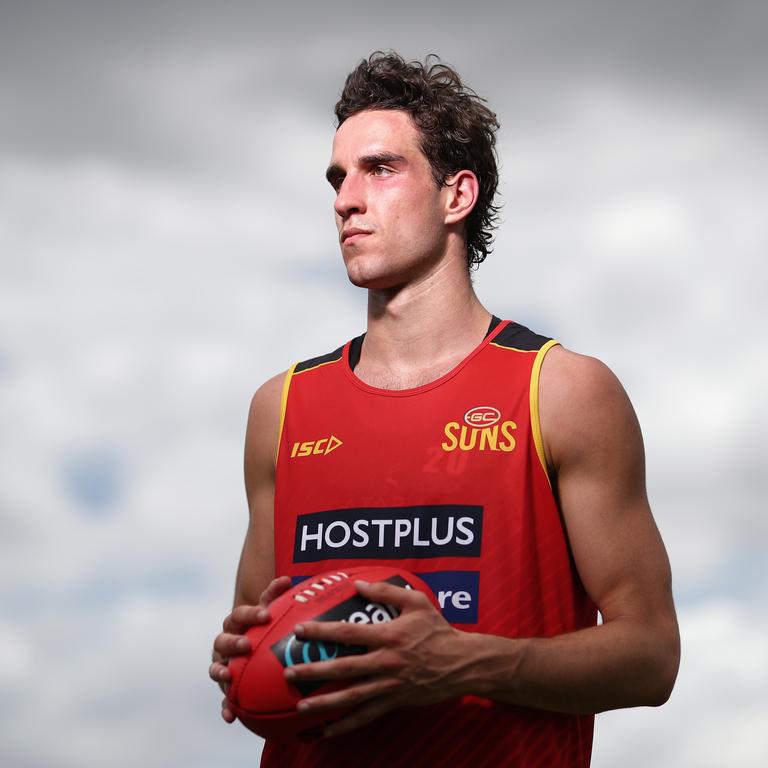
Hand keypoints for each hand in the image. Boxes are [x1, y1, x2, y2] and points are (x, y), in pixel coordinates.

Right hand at [209, 575, 292, 722]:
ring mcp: (223, 664)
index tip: (265, 614)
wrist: (252, 648)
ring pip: (215, 667)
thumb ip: (275, 596)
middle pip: (222, 640)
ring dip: (220, 671)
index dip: (251, 614)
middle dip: (233, 642)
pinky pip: (223, 699)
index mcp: (237, 623)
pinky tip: (230, 717)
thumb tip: (287, 579)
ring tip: (229, 675)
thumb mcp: (269, 613)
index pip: (239, 615)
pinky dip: (225, 707)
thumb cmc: (264, 627)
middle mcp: (226, 642)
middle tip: (247, 644)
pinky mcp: (226, 687)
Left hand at [283, 579, 471, 736]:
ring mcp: (390, 684)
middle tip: (289, 672)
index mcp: (388, 635)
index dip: (323, 631)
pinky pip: (367, 716)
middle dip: (315, 670)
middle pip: (344, 668)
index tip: (300, 630)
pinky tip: (327, 731)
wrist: (462, 663)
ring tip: (301, 706)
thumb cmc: (438, 629)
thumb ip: (386, 591)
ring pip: (352, 696)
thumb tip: (359, 583)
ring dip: (325, 702)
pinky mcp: (395, 701)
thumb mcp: (417, 602)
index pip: (349, 633)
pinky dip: (346, 725)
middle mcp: (386, 661)